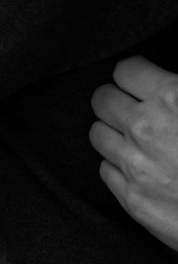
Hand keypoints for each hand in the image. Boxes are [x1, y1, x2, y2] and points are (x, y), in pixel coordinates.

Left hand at [90, 56, 177, 249]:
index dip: (133, 76)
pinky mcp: (133, 199)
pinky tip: (139, 168)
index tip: (138, 84)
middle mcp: (146, 128)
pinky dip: (118, 167)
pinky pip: (105, 169)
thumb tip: (168, 83)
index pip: (124, 70)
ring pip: (98, 133)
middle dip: (115, 101)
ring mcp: (136, 165)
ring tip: (133, 139)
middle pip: (102, 99)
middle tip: (131, 109)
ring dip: (112, 133)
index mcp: (170, 98)